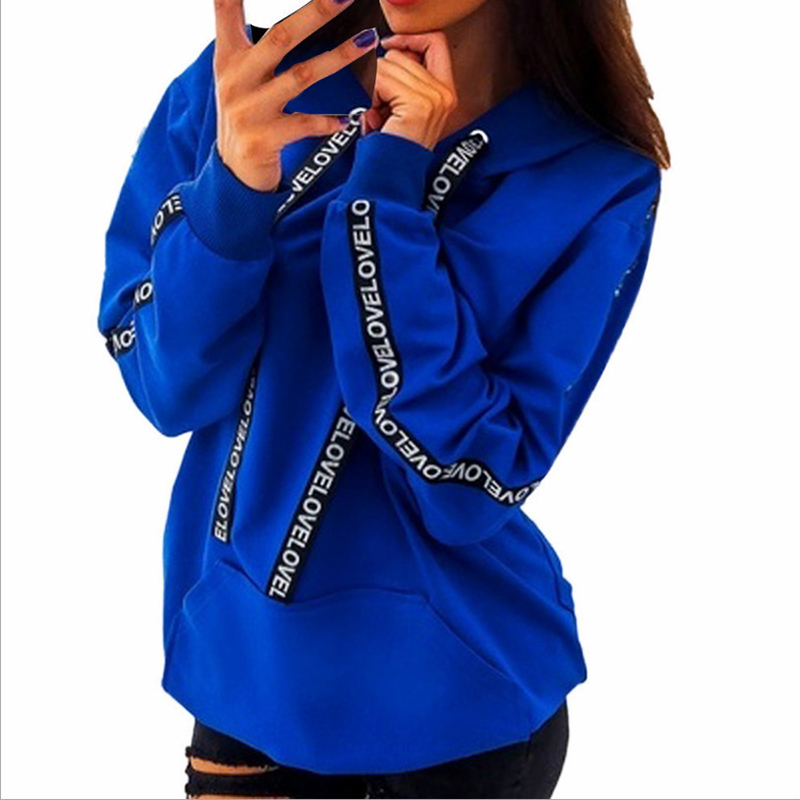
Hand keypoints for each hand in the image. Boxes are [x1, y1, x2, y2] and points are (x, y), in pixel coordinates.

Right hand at [213, 0, 378, 191]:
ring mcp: (249, 110)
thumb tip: (294, 16)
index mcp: (228, 59)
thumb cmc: (248, 119)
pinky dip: (328, 121)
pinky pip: (304, 124)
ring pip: (301, 77)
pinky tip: (347, 118)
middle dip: (315, 12)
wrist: (235, 174)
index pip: (225, 10)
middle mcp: (236, 79)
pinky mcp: (263, 139)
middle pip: (280, 37)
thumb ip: (251, 44)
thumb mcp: (239, 79)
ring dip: (338, 58)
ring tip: (366, 42)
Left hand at [361, 32, 457, 149]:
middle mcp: (444, 93)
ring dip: (374, 91)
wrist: (392, 180)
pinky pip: (382, 82)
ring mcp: (434, 98)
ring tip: (379, 118)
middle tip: (380, 109)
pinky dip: (370, 99)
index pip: (435, 42)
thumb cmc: (391, 149)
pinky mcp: (419, 104)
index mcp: (445, 91)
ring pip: (388, 66)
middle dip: (382, 78)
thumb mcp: (402, 107)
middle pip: (401, 54)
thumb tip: (386, 50)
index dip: (409, 39)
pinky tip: (376, 120)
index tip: (389, 46)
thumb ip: (404, 77)